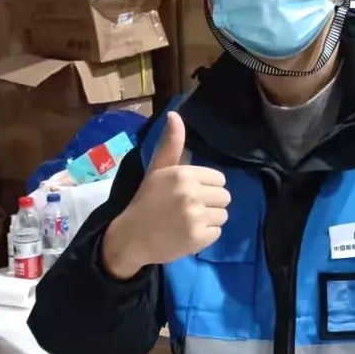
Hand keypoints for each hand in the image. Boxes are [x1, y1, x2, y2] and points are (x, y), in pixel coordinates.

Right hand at [101, 112, 230, 278]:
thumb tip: (175, 114)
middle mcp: (191, 193)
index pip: (219, 179)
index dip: (205, 187)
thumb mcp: (157, 169)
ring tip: (187, 221)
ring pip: (223, 215)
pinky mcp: (198, 238)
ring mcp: (195, 217)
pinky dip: (205, 236)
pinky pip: (217, 233)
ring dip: (208, 220)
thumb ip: (171, 143)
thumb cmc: (145, 201)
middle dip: (210, 203)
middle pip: (225, 197)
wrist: (129, 237)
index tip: (187, 193)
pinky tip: (187, 234)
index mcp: (184, 174)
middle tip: (187, 209)